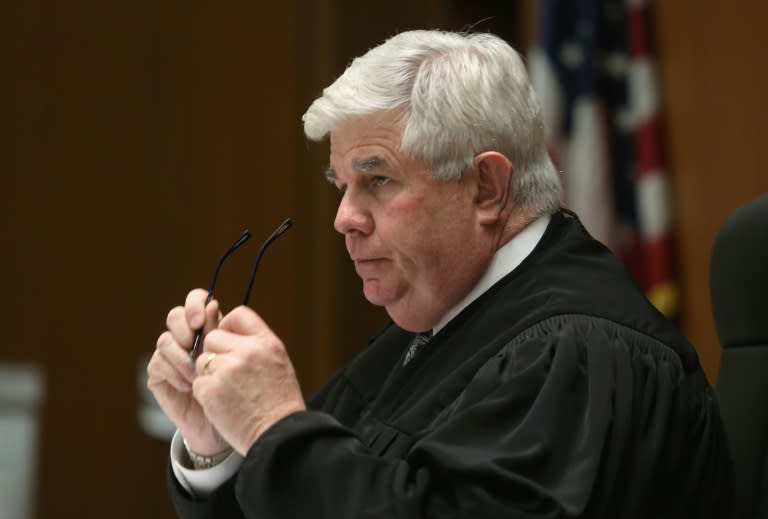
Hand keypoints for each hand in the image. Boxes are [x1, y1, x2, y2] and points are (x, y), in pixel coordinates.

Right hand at [147, 289, 228, 455]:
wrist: (227, 422)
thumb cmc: (237, 388)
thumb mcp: (235, 357)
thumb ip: (224, 332)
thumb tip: (214, 305)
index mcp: (208, 327)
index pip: (196, 301)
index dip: (195, 303)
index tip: (202, 320)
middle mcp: (187, 338)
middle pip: (175, 315)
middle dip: (184, 326)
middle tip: (194, 340)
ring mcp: (171, 356)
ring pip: (165, 339)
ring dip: (181, 356)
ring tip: (198, 374)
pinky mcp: (159, 375)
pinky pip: (157, 362)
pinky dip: (173, 372)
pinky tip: (188, 385)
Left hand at [192, 305, 306, 455]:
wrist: (278, 436)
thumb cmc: (279, 401)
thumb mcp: (278, 362)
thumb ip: (256, 343)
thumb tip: (228, 329)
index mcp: (266, 342)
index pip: (238, 314)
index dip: (227, 326)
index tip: (228, 340)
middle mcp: (247, 351)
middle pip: (213, 338)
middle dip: (215, 354)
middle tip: (228, 374)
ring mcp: (227, 370)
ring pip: (202, 361)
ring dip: (210, 376)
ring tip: (229, 392)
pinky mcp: (211, 390)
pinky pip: (198, 383)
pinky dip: (206, 395)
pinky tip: (223, 405)